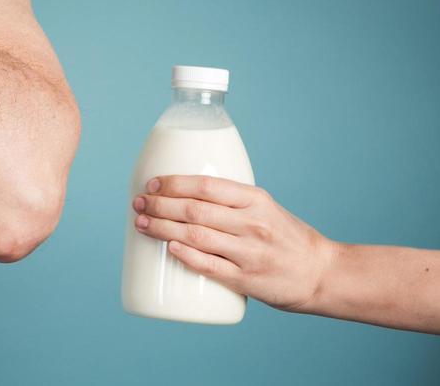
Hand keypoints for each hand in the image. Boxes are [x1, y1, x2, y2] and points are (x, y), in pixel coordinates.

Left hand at [133, 174, 335, 311]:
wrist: (324, 273)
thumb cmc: (288, 238)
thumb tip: (182, 197)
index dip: (173, 183)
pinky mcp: (248, 280)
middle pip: (194, 210)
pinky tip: (169, 249)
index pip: (205, 185)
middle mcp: (252, 223)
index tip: (152, 184)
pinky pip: (210, 266)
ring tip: (142, 224)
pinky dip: (186, 257)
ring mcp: (249, 253)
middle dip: (159, 205)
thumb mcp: (265, 208)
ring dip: (163, 229)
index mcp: (255, 199)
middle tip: (139, 204)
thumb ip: (230, 202)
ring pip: (196, 236)